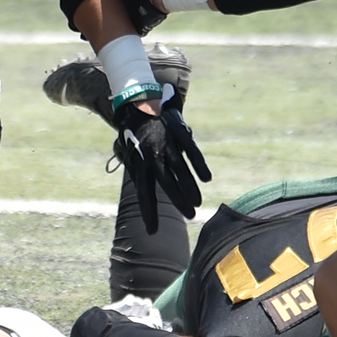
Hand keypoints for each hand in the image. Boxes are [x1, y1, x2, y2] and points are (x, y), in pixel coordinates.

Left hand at [112, 100, 209, 232]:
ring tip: (197, 203)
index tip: (152, 232)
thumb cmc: (135, 136)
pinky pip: (191, 152)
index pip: (144, 193)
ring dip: (190, 188)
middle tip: (190, 216)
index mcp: (139, 163)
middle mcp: (152, 155)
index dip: (148, 212)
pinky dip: (199, 165)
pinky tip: (206, 179)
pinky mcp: (180, 134)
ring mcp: (167, 144)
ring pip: (180, 169)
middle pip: (166, 183)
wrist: (140, 104)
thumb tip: (142, 197)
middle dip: (178, 201)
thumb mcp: (130, 155)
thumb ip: (137, 175)